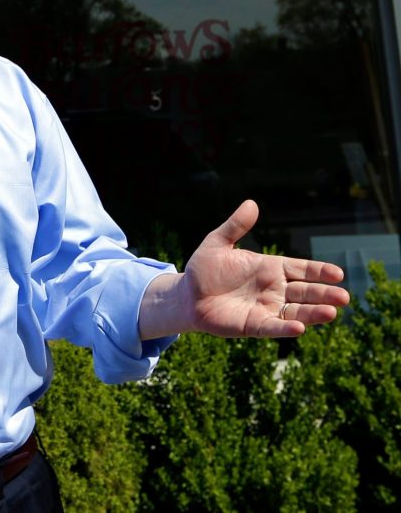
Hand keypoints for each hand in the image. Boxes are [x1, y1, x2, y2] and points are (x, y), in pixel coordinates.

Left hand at [139, 200, 349, 339]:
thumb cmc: (204, 269)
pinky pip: (272, 327)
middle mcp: (274, 289)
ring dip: (313, 313)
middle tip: (343, 297)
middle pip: (305, 291)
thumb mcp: (217, 243)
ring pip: (296, 311)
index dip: (319, 271)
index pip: (300, 269)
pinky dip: (285, 328)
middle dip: (324, 294)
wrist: (187, 295)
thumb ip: (235, 226)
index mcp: (270, 268)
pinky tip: (299, 328)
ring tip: (332, 313)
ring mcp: (266, 308)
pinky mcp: (253, 325)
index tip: (338, 273)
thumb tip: (251, 203)